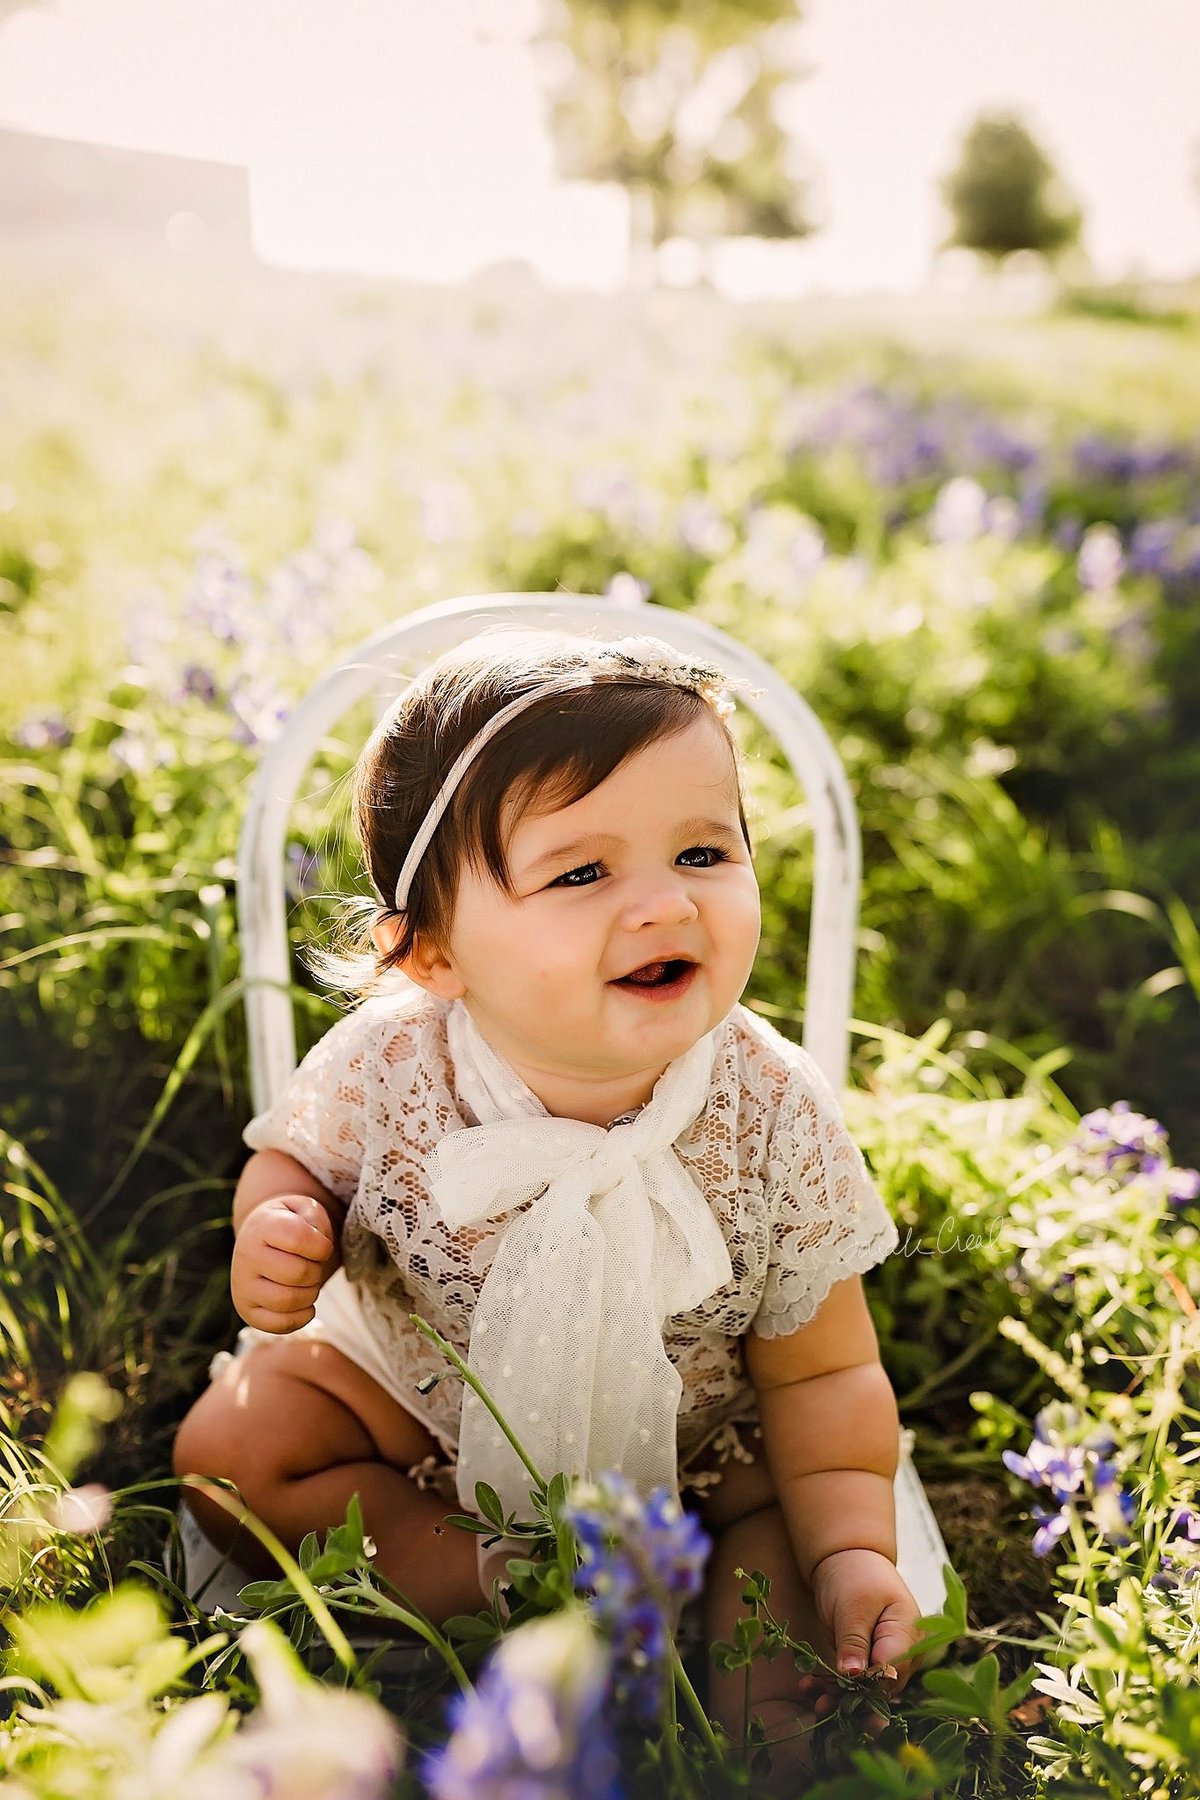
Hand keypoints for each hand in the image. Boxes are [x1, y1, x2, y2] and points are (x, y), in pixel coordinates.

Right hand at [231, 1194, 337, 1331]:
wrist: (260, 1238)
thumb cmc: (289, 1224)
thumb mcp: (304, 1209)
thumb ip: (316, 1218)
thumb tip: (319, 1242)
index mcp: (261, 1226)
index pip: (299, 1239)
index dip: (321, 1246)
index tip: (321, 1246)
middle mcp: (246, 1256)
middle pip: (298, 1274)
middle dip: (316, 1271)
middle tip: (313, 1266)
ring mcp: (243, 1286)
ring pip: (288, 1301)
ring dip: (310, 1294)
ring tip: (308, 1283)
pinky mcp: (247, 1310)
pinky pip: (279, 1324)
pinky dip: (301, 1318)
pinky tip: (305, 1304)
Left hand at [809, 1547, 925, 1695]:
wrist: (848, 1560)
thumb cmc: (855, 1575)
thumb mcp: (853, 1604)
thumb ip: (854, 1640)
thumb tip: (853, 1676)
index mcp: (908, 1635)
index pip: (891, 1672)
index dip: (868, 1688)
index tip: (840, 1695)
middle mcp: (903, 1655)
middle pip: (882, 1689)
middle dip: (853, 1702)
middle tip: (822, 1707)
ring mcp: (886, 1661)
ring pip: (867, 1691)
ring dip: (840, 1699)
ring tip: (815, 1703)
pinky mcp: (868, 1664)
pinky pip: (855, 1683)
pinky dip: (834, 1688)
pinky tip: (811, 1688)